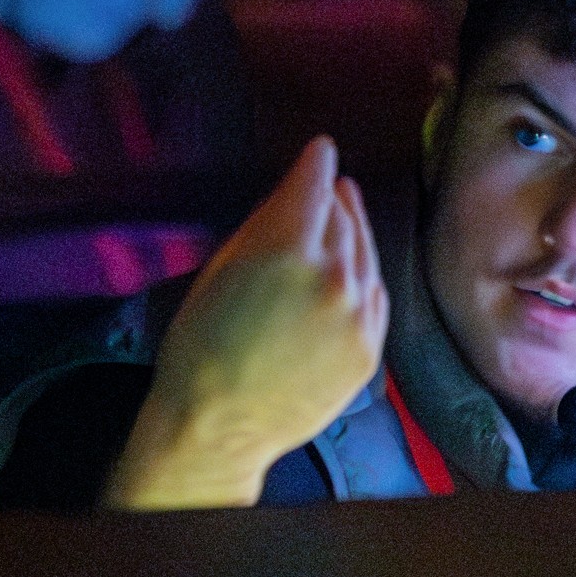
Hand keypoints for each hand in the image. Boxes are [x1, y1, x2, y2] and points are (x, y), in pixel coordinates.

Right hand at [105, 137, 388, 509]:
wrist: (218, 426)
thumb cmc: (200, 346)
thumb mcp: (219, 270)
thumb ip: (262, 226)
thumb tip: (292, 195)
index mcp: (287, 248)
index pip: (315, 184)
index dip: (316, 162)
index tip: (321, 150)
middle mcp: (333, 275)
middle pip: (343, 216)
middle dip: (333, 197)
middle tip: (330, 185)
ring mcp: (357, 316)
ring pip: (365, 254)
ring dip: (354, 231)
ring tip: (346, 214)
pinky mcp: (369, 349)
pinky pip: (375, 296)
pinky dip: (365, 275)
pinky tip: (355, 268)